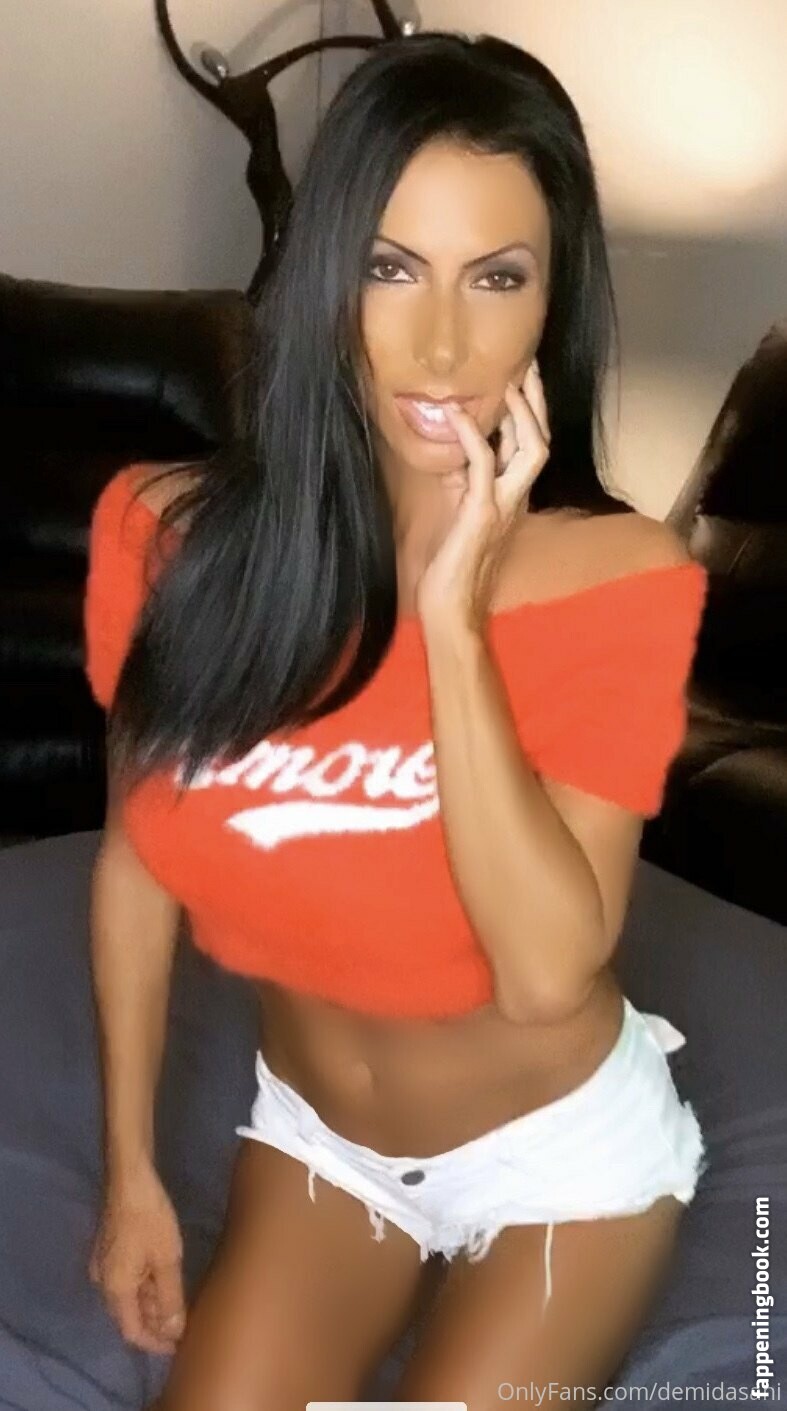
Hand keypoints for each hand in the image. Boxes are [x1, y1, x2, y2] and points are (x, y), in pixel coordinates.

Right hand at [88, 1166, 186, 1354]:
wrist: (130, 1178)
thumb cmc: (150, 1218)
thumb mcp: (167, 1260)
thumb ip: (170, 1300)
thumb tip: (172, 1332)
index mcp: (114, 1290)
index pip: (132, 1332)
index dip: (156, 1343)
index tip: (180, 1346)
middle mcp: (103, 1283)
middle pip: (129, 1316)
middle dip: (156, 1324)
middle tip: (185, 1325)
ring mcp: (104, 1265)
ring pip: (129, 1297)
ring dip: (152, 1304)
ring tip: (180, 1305)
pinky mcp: (110, 1250)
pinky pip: (127, 1280)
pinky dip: (145, 1286)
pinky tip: (165, 1281)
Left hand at [414, 360, 550, 634]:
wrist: (452, 606)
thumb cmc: (453, 563)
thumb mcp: (460, 508)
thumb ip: (465, 478)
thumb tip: (457, 447)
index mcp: (514, 494)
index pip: (531, 443)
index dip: (531, 410)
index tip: (523, 375)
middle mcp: (517, 496)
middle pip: (542, 438)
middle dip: (537, 400)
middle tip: (527, 362)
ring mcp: (504, 504)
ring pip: (532, 449)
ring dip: (521, 413)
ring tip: (507, 381)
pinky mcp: (482, 513)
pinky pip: (482, 465)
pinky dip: (471, 436)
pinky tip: (458, 415)